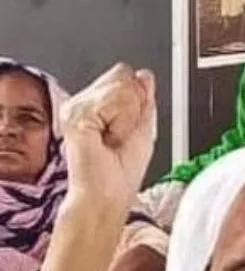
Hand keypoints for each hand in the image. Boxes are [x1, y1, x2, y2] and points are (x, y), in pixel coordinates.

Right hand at [59, 65, 156, 208]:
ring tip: (113, 138)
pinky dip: (122, 121)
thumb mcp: (143, 128)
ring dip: (128, 117)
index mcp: (94, 105)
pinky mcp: (75, 115)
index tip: (128, 129)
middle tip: (120, 135)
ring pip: (121, 86)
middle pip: (124, 76)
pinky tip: (108, 138)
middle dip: (133, 107)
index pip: (125, 75)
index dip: (138, 100)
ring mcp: (74, 107)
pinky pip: (115, 99)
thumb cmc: (121, 173)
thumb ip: (144, 98)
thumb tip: (144, 74)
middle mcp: (80, 103)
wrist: (106, 196)